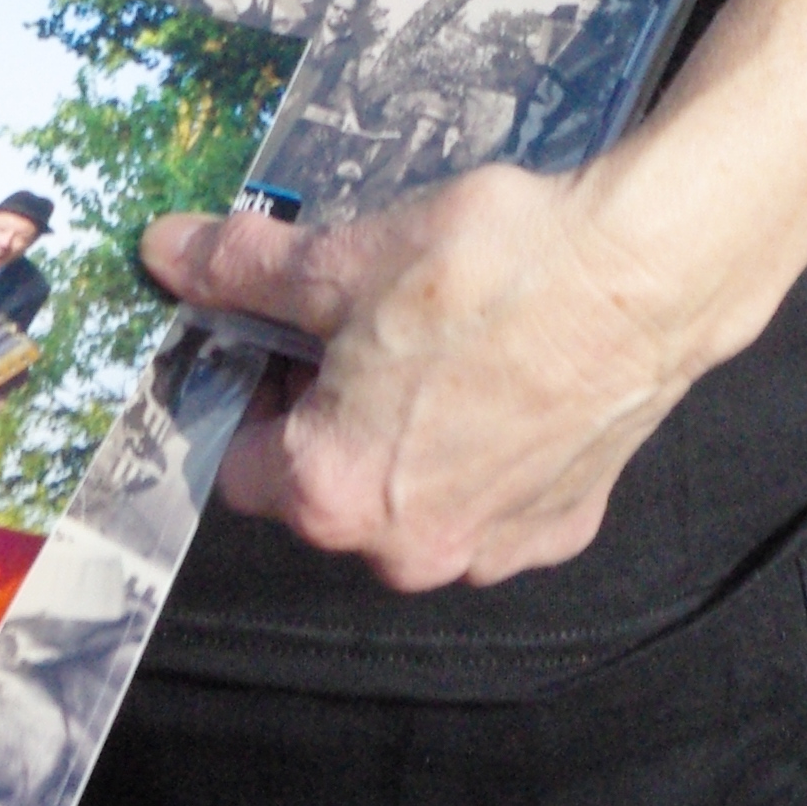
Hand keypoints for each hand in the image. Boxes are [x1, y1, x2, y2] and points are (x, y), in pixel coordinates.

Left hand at [141, 161, 703, 592]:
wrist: (638, 276)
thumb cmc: (489, 272)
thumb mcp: (339, 258)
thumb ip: (241, 270)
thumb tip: (168, 255)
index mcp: (334, 494)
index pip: (240, 460)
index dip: (244, 385)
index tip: (267, 330)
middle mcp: (408, 550)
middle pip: (323, 483)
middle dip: (321, 406)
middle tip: (353, 317)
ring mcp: (490, 548)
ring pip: (406, 491)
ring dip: (400, 427)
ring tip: (431, 335)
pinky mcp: (556, 527)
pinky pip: (485, 493)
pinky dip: (477, 443)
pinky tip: (496, 370)